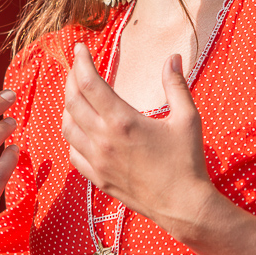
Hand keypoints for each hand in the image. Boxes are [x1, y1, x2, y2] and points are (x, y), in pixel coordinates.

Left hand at [61, 44, 214, 237]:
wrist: (183, 206)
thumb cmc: (187, 161)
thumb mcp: (187, 119)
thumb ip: (176, 85)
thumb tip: (173, 57)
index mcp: (122, 121)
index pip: (90, 83)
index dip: (81, 62)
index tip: (79, 48)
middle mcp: (103, 140)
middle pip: (73, 101)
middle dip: (71, 78)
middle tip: (77, 65)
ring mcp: (97, 161)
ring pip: (67, 127)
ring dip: (68, 106)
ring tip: (76, 94)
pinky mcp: (98, 178)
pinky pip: (73, 153)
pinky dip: (71, 135)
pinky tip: (79, 129)